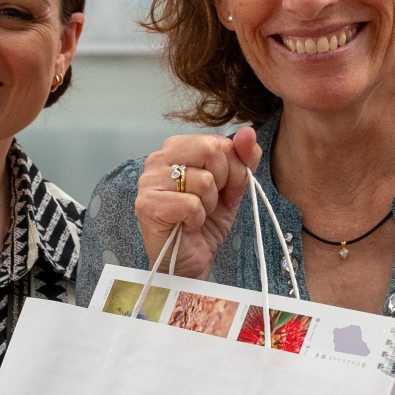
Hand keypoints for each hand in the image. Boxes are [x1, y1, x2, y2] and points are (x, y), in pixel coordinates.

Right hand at [134, 127, 260, 279]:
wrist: (191, 262)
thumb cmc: (206, 223)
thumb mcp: (233, 188)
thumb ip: (243, 159)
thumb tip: (248, 132)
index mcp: (177, 148)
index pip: (218, 142)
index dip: (231, 169)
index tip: (221, 189)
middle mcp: (158, 158)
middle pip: (210, 151)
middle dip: (222, 183)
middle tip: (209, 203)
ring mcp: (148, 181)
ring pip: (203, 180)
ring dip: (209, 205)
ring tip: (195, 215)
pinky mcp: (146, 205)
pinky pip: (190, 204)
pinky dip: (196, 219)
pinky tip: (186, 226)